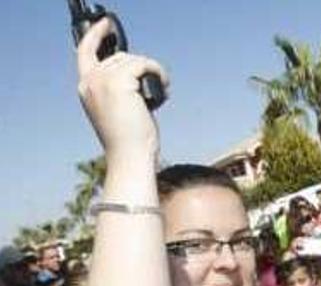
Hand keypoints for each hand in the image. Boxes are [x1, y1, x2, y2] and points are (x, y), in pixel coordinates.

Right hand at [76, 18, 168, 159]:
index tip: (106, 25)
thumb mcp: (119, 108)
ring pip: (133, 59)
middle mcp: (89, 81)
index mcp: (86, 88)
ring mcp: (102, 80)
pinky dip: (159, 73)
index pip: (85, 52)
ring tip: (162, 91)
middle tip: (159, 85)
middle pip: (119, 56)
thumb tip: (137, 71)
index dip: (95, 35)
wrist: (130, 156)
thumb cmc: (129, 139)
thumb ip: (120, 87)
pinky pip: (145, 64)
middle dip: (141, 67)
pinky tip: (165, 90)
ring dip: (152, 71)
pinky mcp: (118, 82)